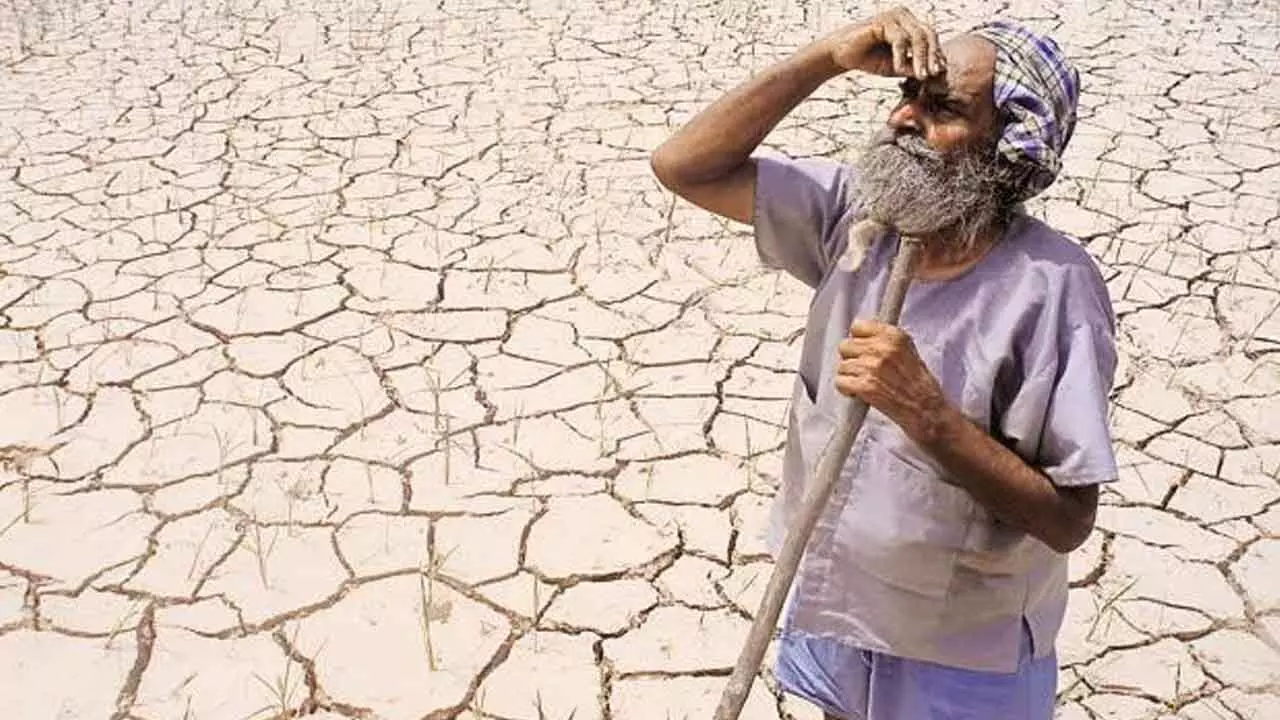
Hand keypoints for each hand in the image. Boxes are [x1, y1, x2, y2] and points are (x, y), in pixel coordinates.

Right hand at [824, 6, 945, 79]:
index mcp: (911, 25)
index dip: (937, 56)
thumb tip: (934, 75)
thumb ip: (913, 67)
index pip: (931, 39)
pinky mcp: (884, 21)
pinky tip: (898, 69)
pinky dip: (901, 55)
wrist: (841, 55)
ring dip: (921, 58)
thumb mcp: (896, 67)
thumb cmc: (869, 59)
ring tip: (921, 76)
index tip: (940, 74)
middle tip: (934, 75)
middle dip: (933, 56)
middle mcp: (905, 17)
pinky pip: (899, 39)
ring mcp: (895, 17)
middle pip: (928, 35)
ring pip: (917, 37)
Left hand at [835, 320, 947, 440]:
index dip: (858, 341)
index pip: (858, 327)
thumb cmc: (918, 384)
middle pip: (846, 346)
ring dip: (850, 377)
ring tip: (865, 383)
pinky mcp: (865, 386)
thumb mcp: (908, 350)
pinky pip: (840, 382)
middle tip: (864, 370)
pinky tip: (860, 393)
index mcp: (894, 336)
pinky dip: (847, 390)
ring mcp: (872, 367)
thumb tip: (861, 337)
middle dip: (852, 359)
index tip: (863, 350)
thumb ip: (885, 341)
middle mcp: (882, 349)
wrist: (926, 409)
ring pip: (842, 366)